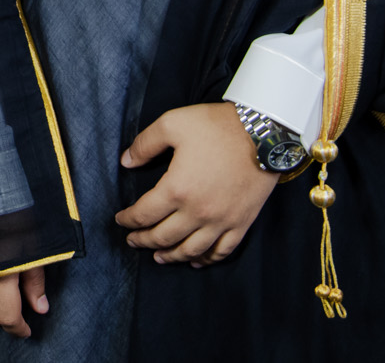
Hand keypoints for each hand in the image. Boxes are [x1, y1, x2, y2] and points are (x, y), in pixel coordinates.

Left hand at [114, 102, 277, 265]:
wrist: (264, 133)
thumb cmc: (216, 126)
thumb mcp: (172, 124)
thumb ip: (145, 144)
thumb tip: (126, 162)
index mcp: (177, 189)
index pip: (144, 213)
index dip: (128, 220)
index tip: (121, 220)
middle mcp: (198, 212)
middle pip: (164, 236)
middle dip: (144, 241)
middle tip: (133, 241)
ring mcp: (222, 221)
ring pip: (191, 250)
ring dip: (171, 256)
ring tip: (159, 257)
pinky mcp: (242, 223)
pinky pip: (222, 251)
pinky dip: (206, 259)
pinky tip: (196, 261)